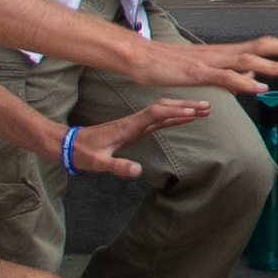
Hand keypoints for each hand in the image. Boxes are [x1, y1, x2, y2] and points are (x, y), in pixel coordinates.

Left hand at [64, 100, 206, 183]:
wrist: (70, 145)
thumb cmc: (83, 154)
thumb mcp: (98, 163)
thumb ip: (116, 167)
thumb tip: (137, 171)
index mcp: (127, 126)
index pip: (155, 114)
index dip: (174, 111)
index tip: (193, 111)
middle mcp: (134, 122)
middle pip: (163, 108)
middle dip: (185, 106)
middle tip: (208, 107)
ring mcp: (135, 124)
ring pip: (163, 112)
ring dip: (182, 109)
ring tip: (204, 110)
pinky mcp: (135, 129)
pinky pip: (158, 120)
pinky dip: (173, 117)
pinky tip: (184, 117)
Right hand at [140, 29, 277, 95]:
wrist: (142, 58)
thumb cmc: (171, 64)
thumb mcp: (206, 71)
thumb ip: (231, 74)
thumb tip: (253, 77)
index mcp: (224, 53)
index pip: (259, 45)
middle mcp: (221, 53)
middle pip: (259, 46)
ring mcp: (210, 61)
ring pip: (247, 61)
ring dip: (270, 66)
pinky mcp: (198, 72)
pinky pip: (225, 78)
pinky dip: (244, 83)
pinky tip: (258, 88)